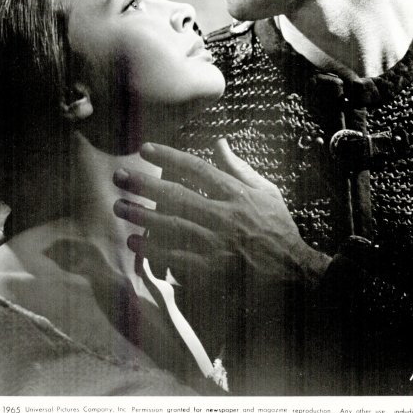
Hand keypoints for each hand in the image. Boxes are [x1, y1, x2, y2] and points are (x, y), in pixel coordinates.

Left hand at [113, 139, 330, 297]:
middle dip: (145, 185)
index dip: (169, 157)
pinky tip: (135, 242)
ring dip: (142, 216)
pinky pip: (177, 257)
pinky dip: (154, 250)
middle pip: (176, 195)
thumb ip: (238, 167)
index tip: (145, 149)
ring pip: (171, 226)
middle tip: (119, 177)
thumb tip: (218, 141)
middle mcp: (223, 216)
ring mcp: (216, 244)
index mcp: (236, 194)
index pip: (196, 169)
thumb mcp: (265, 190)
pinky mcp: (212, 270)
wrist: (294, 271)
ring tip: (119, 207)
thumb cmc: (278, 227)